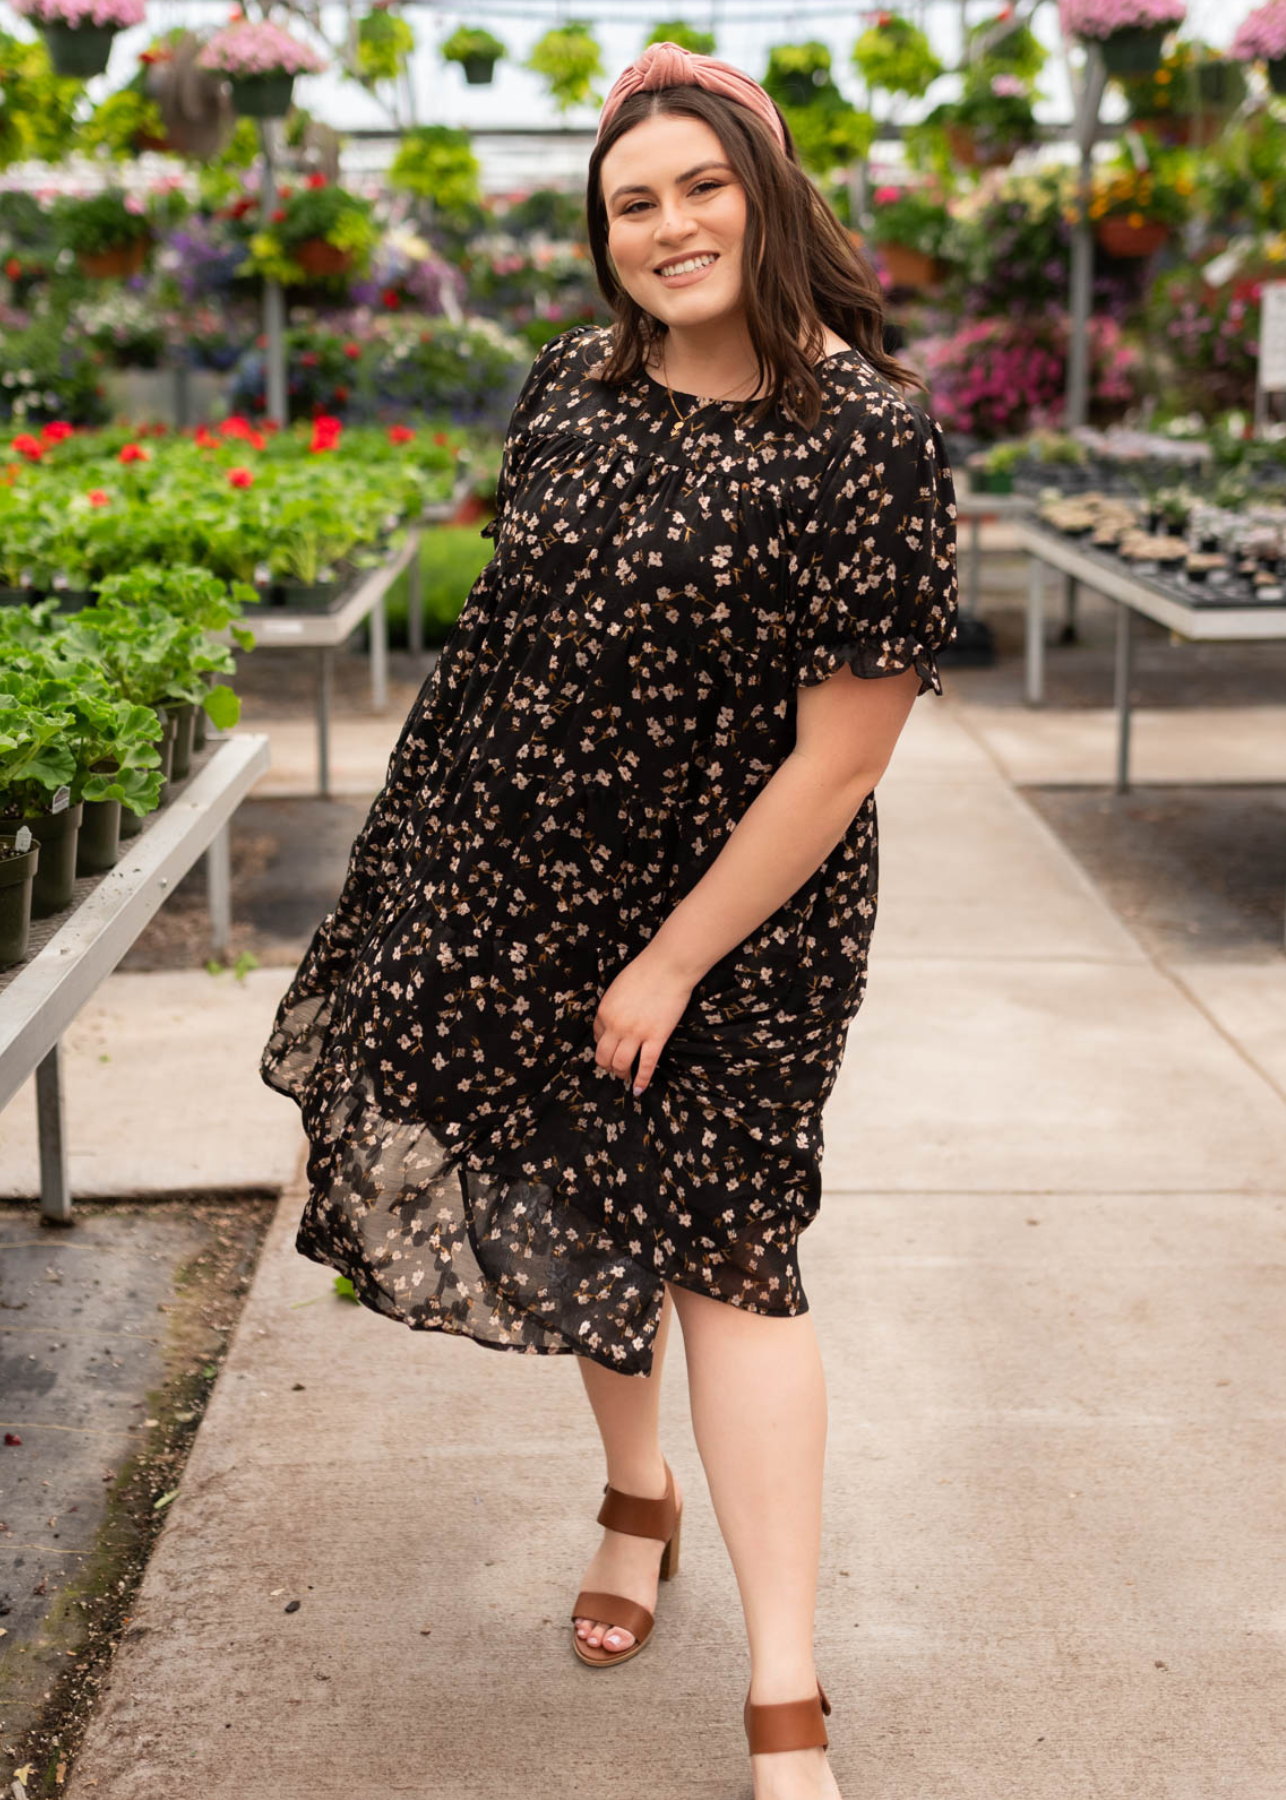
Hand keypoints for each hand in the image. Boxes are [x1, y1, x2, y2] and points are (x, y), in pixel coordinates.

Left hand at [593, 950, 694, 1096]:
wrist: (668, 966)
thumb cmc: (645, 971)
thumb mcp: (618, 988)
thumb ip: (612, 1007)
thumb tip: (611, 1024)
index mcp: (604, 1012)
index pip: (596, 1037)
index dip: (603, 1045)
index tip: (611, 1048)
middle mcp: (616, 1026)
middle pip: (604, 1057)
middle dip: (607, 1066)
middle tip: (615, 1069)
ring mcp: (636, 1034)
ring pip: (621, 1064)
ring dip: (621, 1074)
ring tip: (626, 1077)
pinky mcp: (656, 1038)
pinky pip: (646, 1065)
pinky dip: (641, 1080)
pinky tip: (638, 1090)